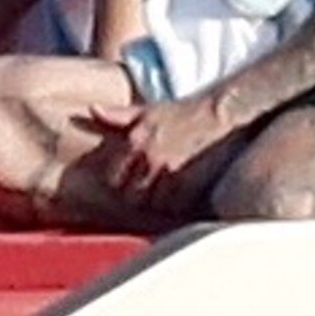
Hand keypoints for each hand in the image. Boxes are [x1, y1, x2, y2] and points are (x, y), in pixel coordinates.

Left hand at [87, 96, 236, 215]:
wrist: (222, 111)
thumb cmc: (185, 111)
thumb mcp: (149, 109)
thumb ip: (119, 115)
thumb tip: (92, 109)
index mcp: (134, 139)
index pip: (114, 178)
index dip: (124, 182)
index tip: (136, 180)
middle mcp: (148, 156)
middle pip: (132, 195)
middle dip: (142, 194)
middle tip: (155, 188)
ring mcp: (169, 171)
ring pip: (153, 203)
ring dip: (161, 201)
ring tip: (171, 191)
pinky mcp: (188, 182)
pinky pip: (174, 206)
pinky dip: (178, 204)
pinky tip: (185, 193)